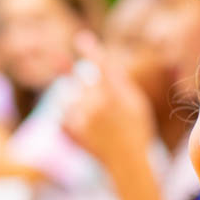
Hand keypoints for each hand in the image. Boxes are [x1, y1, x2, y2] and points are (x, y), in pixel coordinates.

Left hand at [61, 33, 155, 169]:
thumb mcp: (135, 101)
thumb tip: (101, 59)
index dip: (89, 49)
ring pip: (69, 97)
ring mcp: (81, 117)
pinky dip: (71, 118)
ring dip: (77, 103)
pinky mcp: (70, 129)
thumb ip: (118, 80)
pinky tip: (87, 130)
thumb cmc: (136, 129)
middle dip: (86, 87)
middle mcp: (96, 102)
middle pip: (82, 81)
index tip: (80, 38)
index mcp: (115, 93)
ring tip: (96, 121)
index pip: (100, 64)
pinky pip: (63, 114)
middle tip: (101, 107)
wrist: (127, 161)